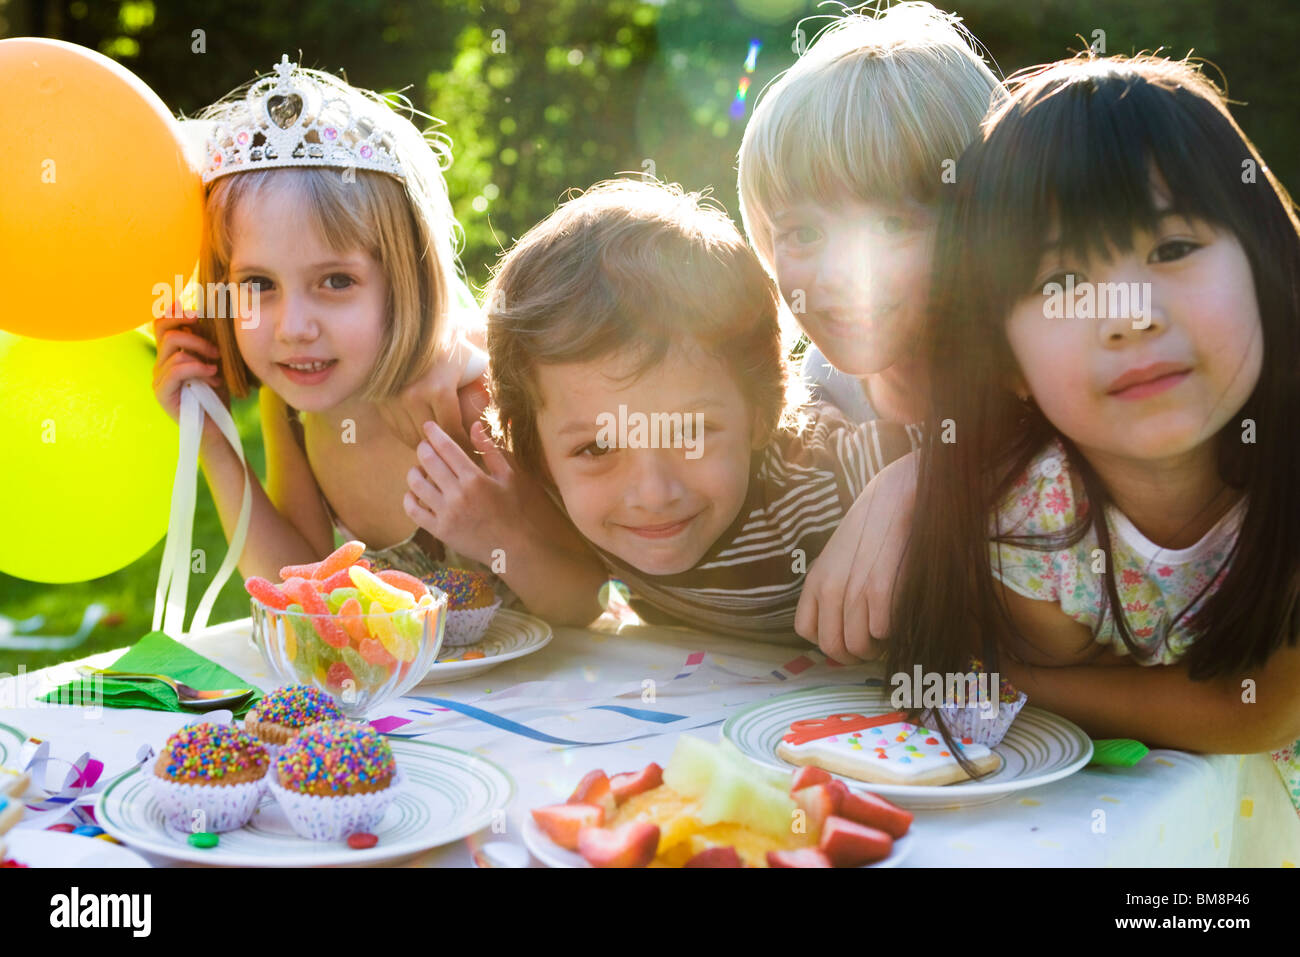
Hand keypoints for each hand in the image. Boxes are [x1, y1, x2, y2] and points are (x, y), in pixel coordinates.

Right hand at [152, 304, 226, 422]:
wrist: (217, 426)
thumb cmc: (217, 394)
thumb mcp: (214, 362)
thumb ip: (206, 343)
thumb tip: (208, 317)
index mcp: (170, 354)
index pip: (160, 324)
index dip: (174, 312)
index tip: (196, 313)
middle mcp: (160, 364)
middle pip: (164, 330)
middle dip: (191, 330)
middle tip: (215, 346)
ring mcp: (159, 378)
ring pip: (173, 348)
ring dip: (201, 352)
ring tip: (217, 365)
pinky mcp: (162, 393)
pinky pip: (176, 370)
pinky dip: (198, 369)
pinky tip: (213, 376)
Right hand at [378, 334, 487, 449]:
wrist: (420, 327)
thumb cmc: (455, 343)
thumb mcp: (478, 361)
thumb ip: (492, 387)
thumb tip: (510, 417)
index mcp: (439, 389)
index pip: (454, 431)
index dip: (465, 445)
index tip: (474, 449)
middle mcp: (412, 395)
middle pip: (432, 438)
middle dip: (448, 448)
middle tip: (460, 454)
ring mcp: (393, 397)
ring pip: (411, 437)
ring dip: (428, 445)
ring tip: (442, 446)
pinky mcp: (381, 398)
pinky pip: (396, 428)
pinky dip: (409, 435)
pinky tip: (423, 435)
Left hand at [403, 419, 523, 565]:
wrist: (520, 550)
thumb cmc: (521, 510)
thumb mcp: (512, 476)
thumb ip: (491, 450)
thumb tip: (474, 425)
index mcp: (475, 479)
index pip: (446, 448)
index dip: (434, 434)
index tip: (428, 426)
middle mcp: (457, 495)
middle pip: (428, 462)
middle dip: (423, 448)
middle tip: (425, 445)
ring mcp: (447, 515)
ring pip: (416, 485)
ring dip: (414, 471)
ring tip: (420, 468)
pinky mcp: (441, 532)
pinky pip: (414, 511)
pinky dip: (410, 498)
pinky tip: (415, 492)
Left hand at [794, 451, 917, 662]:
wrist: (892, 500)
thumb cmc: (868, 532)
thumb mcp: (835, 560)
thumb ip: (830, 591)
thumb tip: (838, 628)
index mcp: (814, 582)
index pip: (805, 632)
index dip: (828, 641)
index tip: (847, 636)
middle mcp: (829, 589)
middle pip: (833, 647)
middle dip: (854, 656)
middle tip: (872, 647)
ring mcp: (854, 590)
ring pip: (858, 646)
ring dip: (876, 648)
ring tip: (887, 634)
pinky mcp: (881, 590)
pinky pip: (882, 632)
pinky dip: (892, 632)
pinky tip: (897, 616)